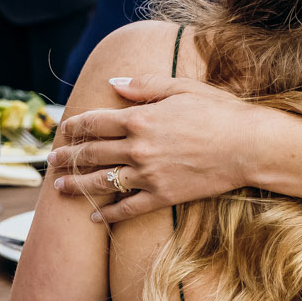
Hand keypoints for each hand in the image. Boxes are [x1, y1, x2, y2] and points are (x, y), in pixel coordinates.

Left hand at [49, 75, 263, 221]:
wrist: (249, 146)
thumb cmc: (220, 112)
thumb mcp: (181, 88)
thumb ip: (143, 87)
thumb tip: (112, 84)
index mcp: (140, 119)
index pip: (95, 122)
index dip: (76, 126)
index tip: (64, 130)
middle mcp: (138, 148)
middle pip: (92, 153)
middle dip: (68, 156)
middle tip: (52, 160)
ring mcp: (149, 175)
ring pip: (101, 182)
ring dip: (76, 185)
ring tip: (59, 187)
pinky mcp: (163, 196)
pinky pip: (128, 208)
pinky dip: (108, 214)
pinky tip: (94, 217)